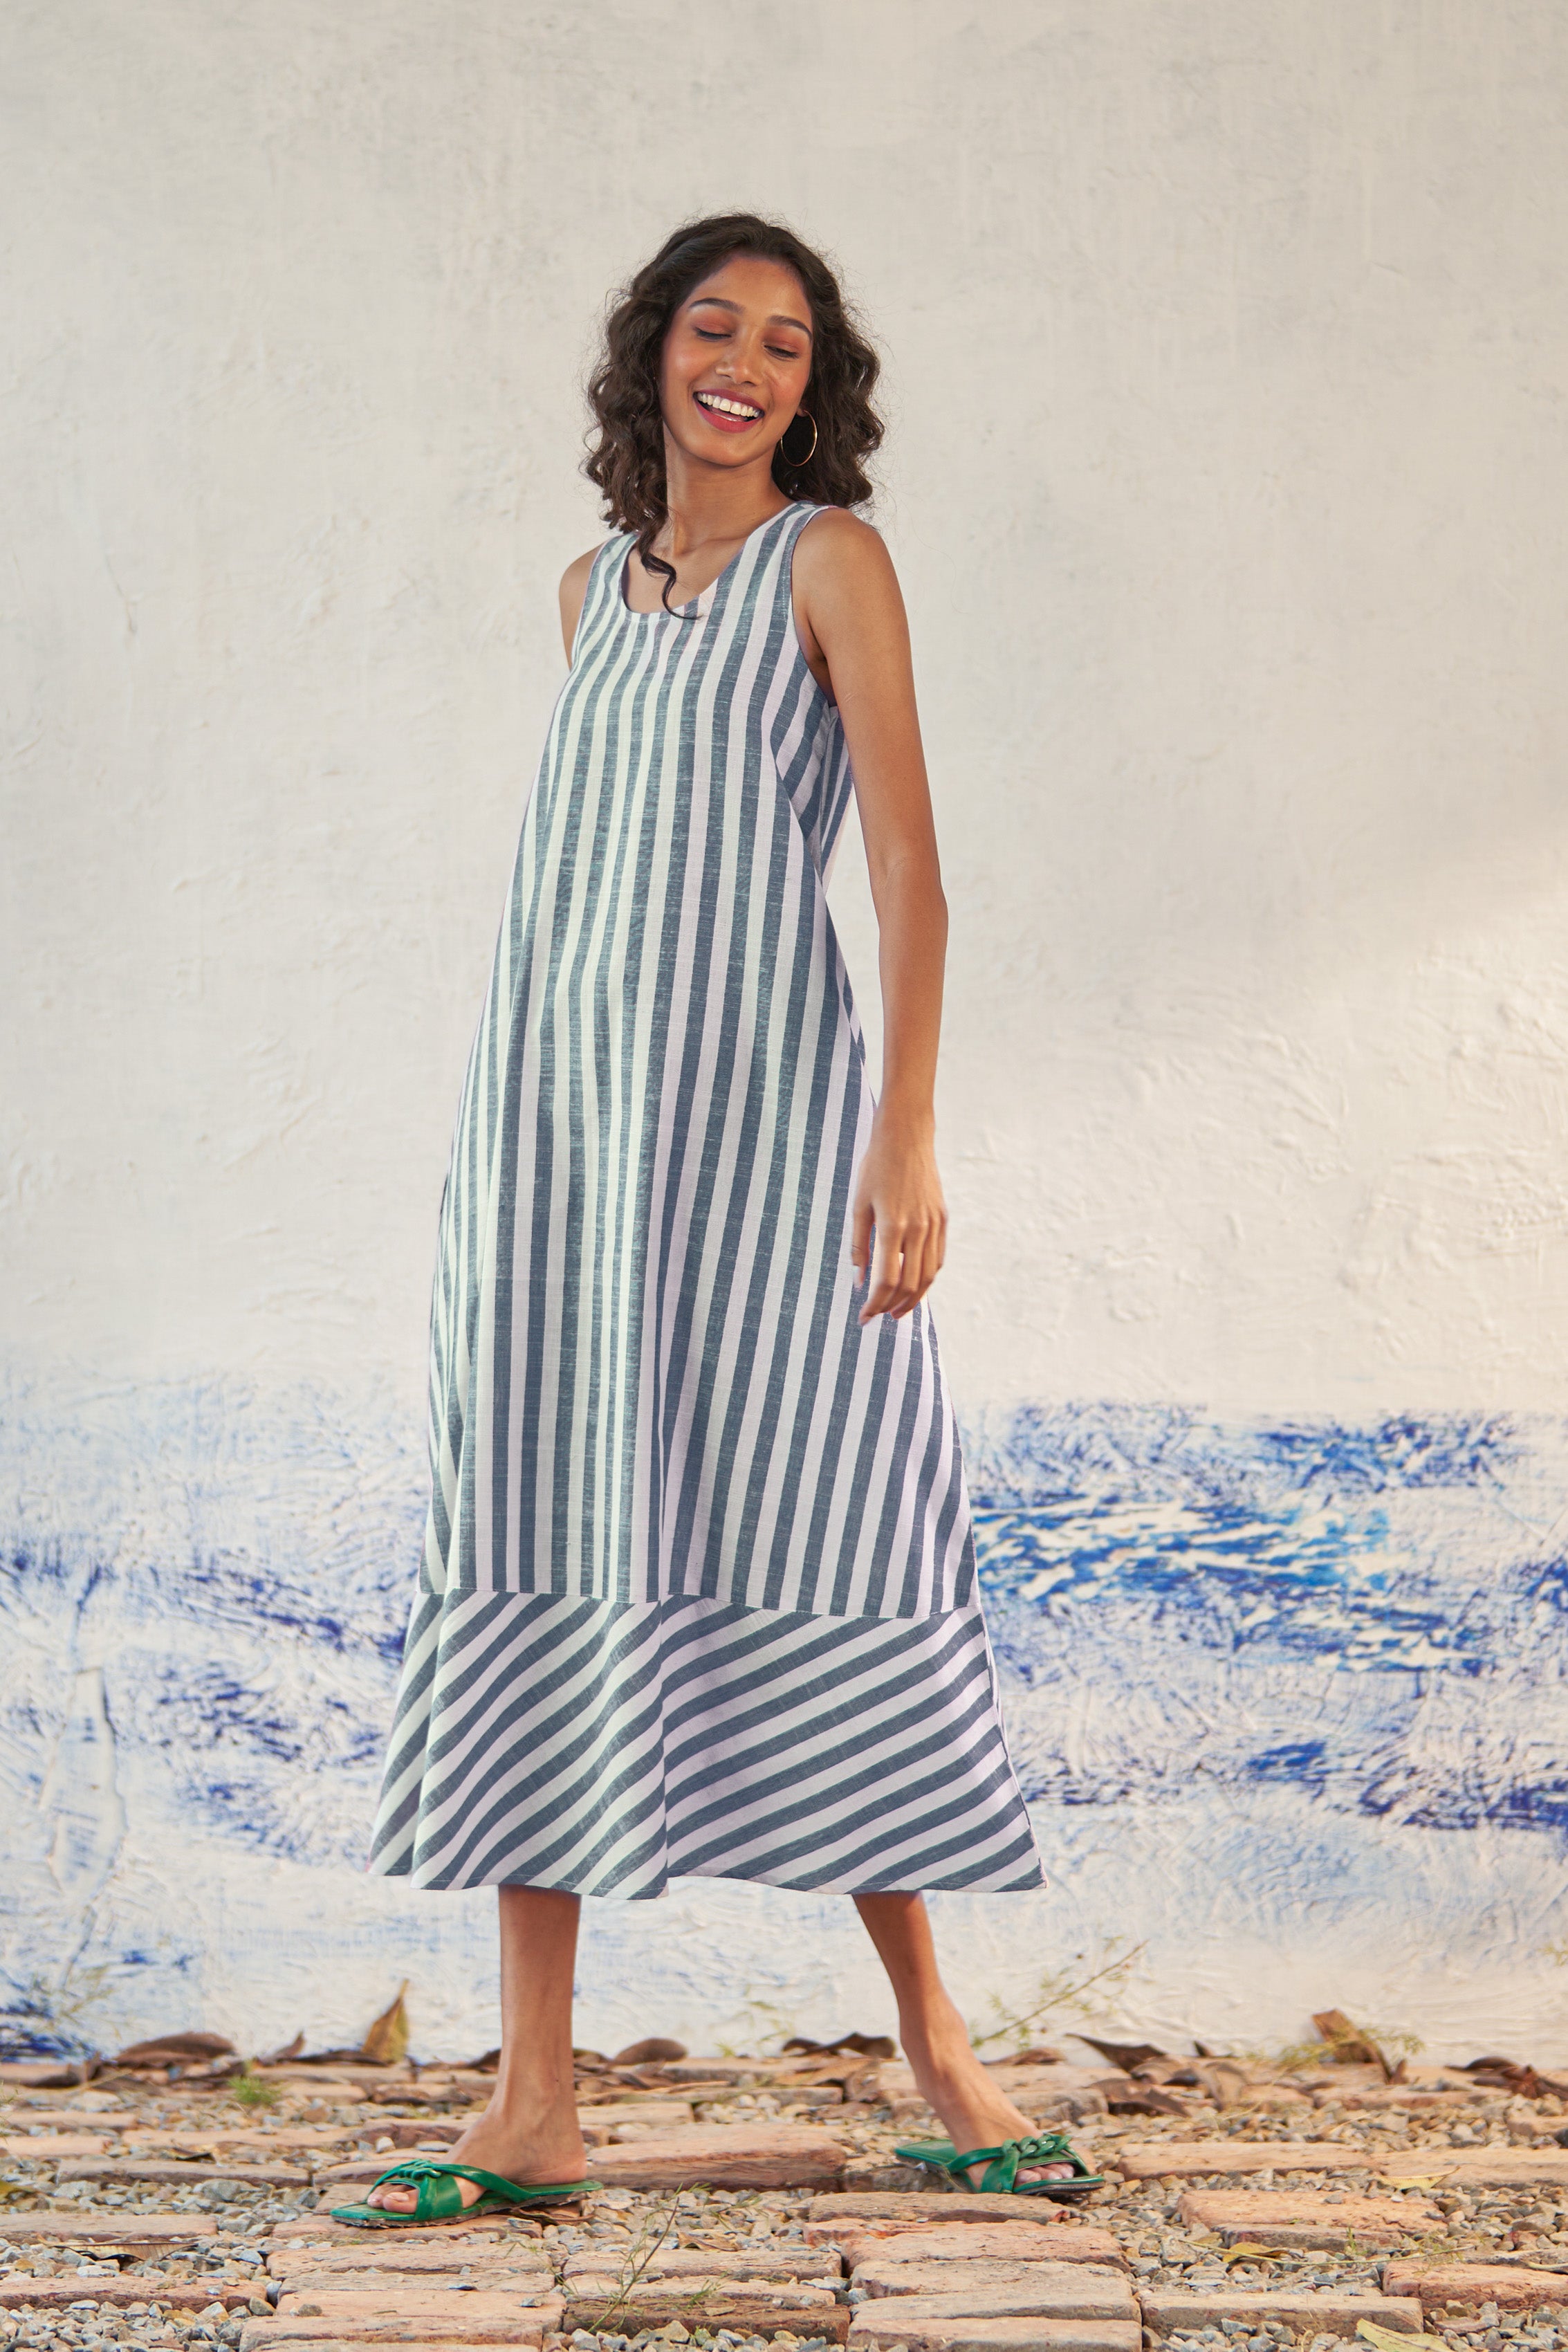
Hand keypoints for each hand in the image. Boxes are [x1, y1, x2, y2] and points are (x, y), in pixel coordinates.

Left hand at [850, 1110, 947, 1321]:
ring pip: (928, 1276)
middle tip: (878, 1317)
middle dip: (892, 1307)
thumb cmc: (875, 1167)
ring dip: (913, 1299)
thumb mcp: (858, 1205)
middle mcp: (918, 1229)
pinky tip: (914, 1285)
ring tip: (897, 1310)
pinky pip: (937, 1259)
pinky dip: (926, 1278)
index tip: (863, 1317)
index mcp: (892, 1226)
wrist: (906, 1137)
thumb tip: (860, 1281)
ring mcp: (934, 1225)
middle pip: (909, 1285)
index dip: (874, 1305)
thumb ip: (858, 1246)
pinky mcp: (943, 1219)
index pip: (886, 1281)